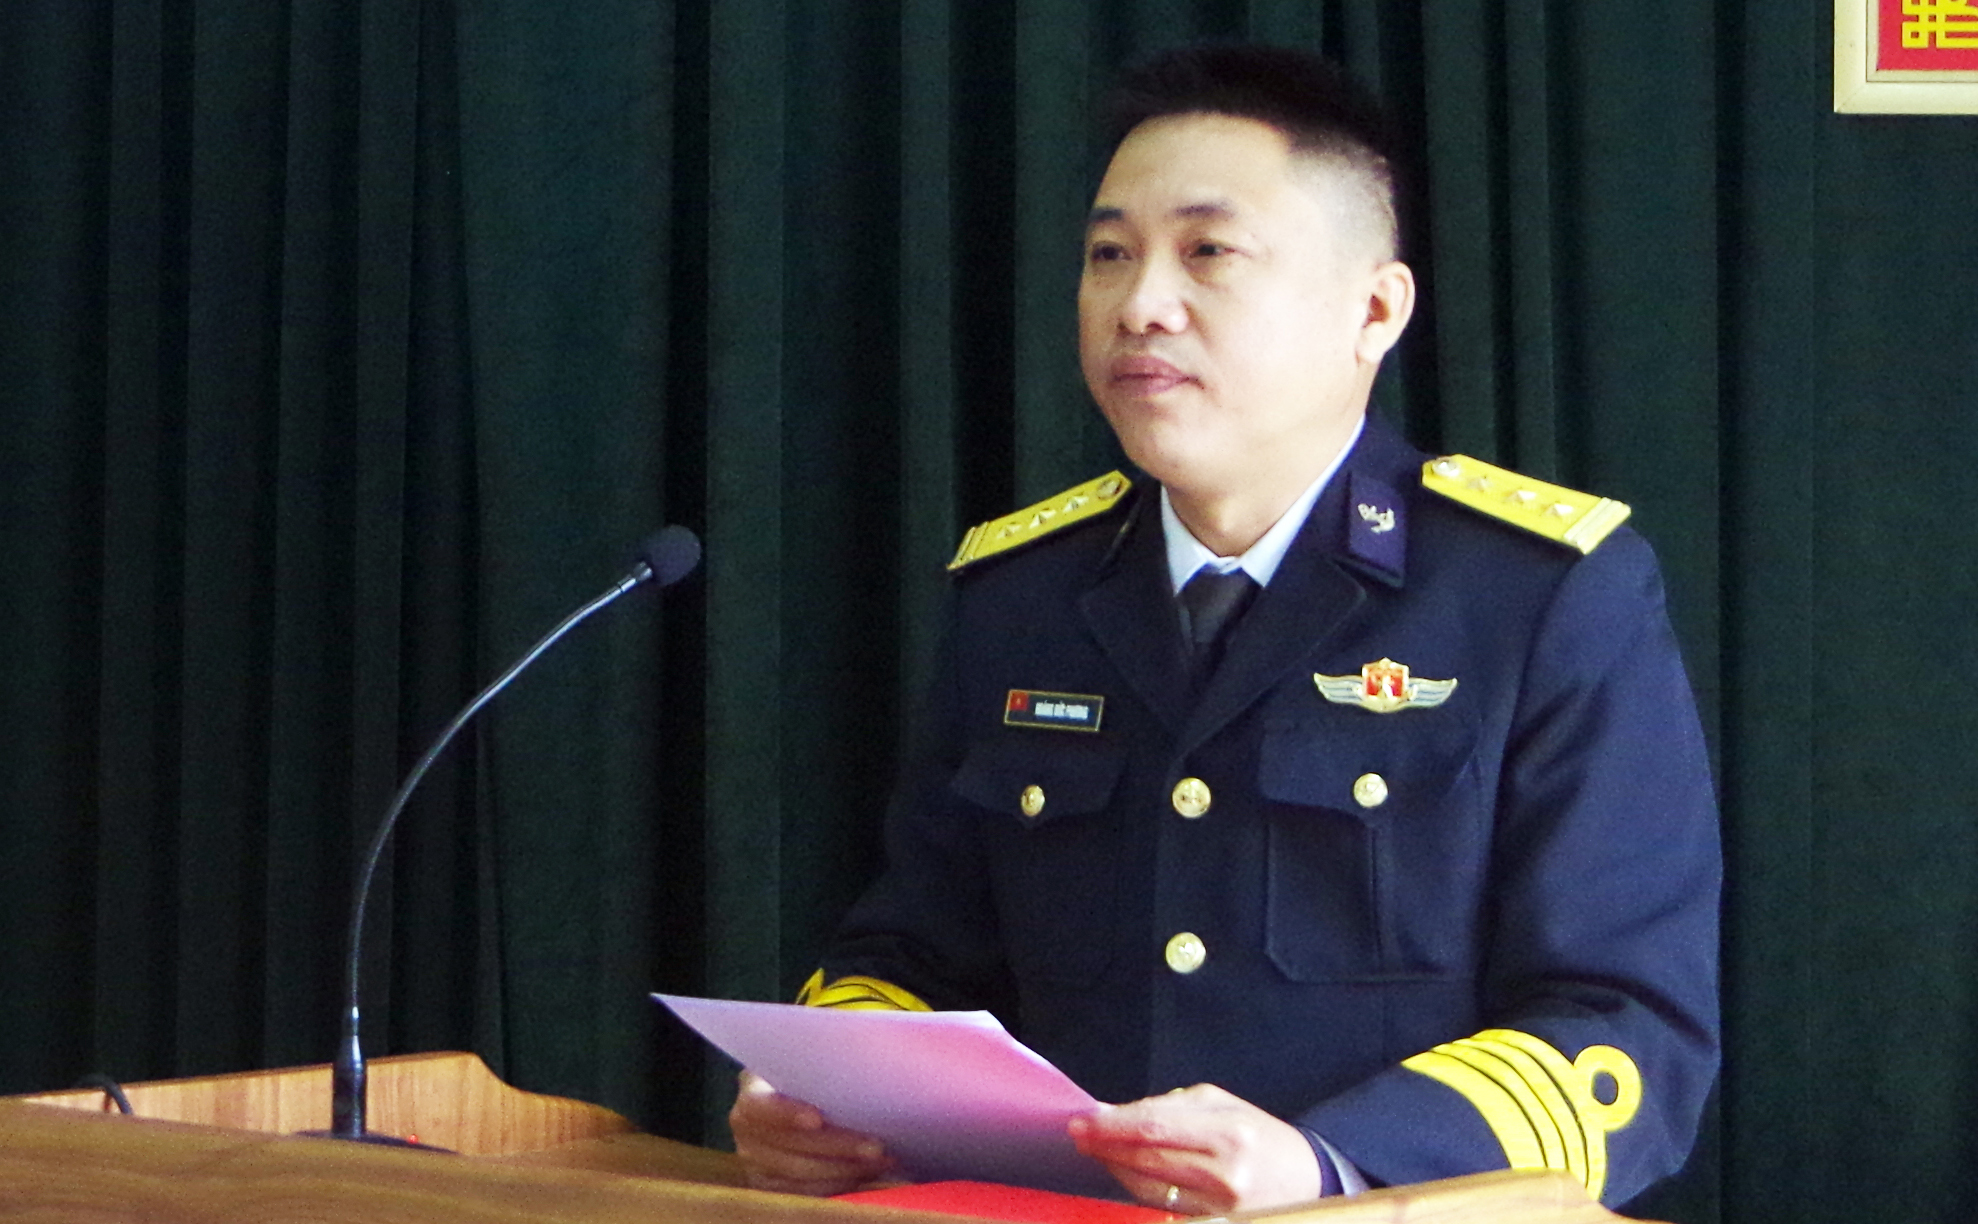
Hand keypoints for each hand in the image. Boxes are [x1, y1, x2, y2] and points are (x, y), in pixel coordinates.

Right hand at [729, 1070, 894, 1195]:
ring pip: (801, 1173)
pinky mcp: (769, 1186)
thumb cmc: (807, 1082)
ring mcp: (755, 1163)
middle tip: (877, 1146)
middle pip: (790, 1146)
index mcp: (752, 1095)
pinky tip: (866, 1173)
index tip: (817, 1119)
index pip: (763, 1107)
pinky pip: (805, 1192)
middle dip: (838, 1147)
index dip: (787, 1113)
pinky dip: (839, 1184)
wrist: (789, 1109)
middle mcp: (747, 1132)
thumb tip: (856, 1066)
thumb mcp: (806, 1069)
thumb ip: (819, 1069)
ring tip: (881, 1160)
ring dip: (846, 1168)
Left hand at [1067, 1083, 1321, 1214]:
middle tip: (1078, 1134)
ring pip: (1148, 1185)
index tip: (1082, 1119)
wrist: (1308, 1181)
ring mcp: (1220, 1205)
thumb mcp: (1223, 1106)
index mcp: (1228, 1131)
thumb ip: (1170, 1108)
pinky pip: (1162, 1204)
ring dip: (1116, 1167)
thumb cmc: (1260, 1136)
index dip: (1112, 1124)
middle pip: (1146, 1157)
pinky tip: (1123, 1172)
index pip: (1153, 1127)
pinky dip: (1137, 1187)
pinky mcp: (1216, 1222)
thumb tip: (1116, 1113)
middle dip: (1106, 1145)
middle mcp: (1225, 1171)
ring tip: (1096, 1150)